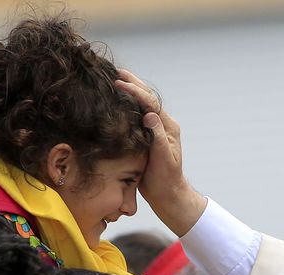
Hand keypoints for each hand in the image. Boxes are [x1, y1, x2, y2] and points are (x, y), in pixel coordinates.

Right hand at [115, 69, 205, 235]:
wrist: (167, 195)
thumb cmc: (166, 180)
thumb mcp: (163, 159)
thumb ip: (158, 136)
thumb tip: (150, 115)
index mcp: (168, 127)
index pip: (150, 103)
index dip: (135, 91)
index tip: (119, 82)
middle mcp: (162, 125)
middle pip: (147, 98)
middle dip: (132, 83)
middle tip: (116, 71)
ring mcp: (154, 130)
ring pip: (141, 104)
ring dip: (129, 91)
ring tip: (115, 78)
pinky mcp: (146, 137)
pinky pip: (136, 116)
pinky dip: (126, 105)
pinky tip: (115, 101)